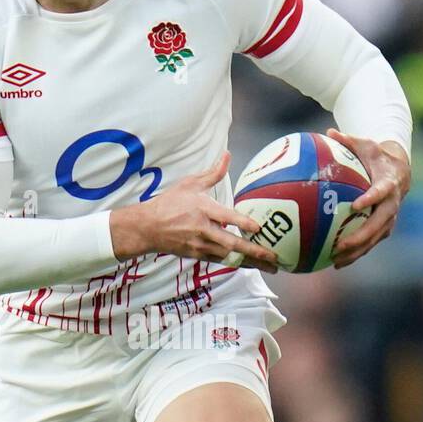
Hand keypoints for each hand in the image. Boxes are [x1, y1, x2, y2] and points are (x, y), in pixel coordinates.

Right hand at [109, 150, 278, 272]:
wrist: (148, 227)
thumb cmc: (169, 203)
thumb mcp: (190, 184)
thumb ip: (213, 173)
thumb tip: (227, 155)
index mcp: (202, 209)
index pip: (225, 217)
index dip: (242, 223)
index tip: (258, 228)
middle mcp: (202, 230)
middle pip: (231, 243)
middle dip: (254, 251)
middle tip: (274, 256)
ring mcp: (200, 245)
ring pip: (230, 257)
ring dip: (252, 262)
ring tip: (272, 266)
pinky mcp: (198, 255)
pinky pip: (222, 261)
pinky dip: (238, 263)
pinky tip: (254, 265)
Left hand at [327, 130, 410, 268]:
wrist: (400, 170)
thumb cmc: (377, 156)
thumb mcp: (365, 145)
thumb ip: (348, 140)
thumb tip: (328, 131)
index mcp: (388, 183)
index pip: (381, 192)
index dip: (371, 199)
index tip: (356, 205)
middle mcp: (392, 204)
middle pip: (378, 223)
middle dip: (361, 236)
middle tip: (341, 244)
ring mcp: (389, 218)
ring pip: (374, 238)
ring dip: (357, 250)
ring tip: (336, 260)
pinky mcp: (384, 227)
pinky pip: (370, 242)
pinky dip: (356, 253)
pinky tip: (337, 263)